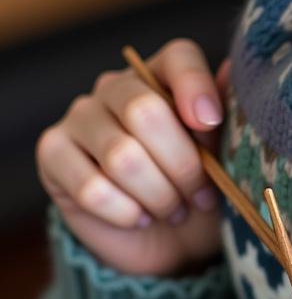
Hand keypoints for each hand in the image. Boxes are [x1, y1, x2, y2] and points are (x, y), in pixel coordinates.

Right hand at [35, 38, 231, 276]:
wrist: (162, 241)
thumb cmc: (197, 193)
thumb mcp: (224, 162)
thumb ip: (229, 118)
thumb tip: (231, 71)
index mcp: (164, 78)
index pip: (179, 57)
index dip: (196, 87)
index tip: (212, 124)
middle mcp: (116, 87)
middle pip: (146, 111)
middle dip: (183, 165)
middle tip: (201, 196)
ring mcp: (79, 117)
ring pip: (121, 156)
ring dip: (158, 195)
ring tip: (174, 211)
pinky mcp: (53, 153)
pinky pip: (92, 187)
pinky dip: (126, 213)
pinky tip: (139, 218)